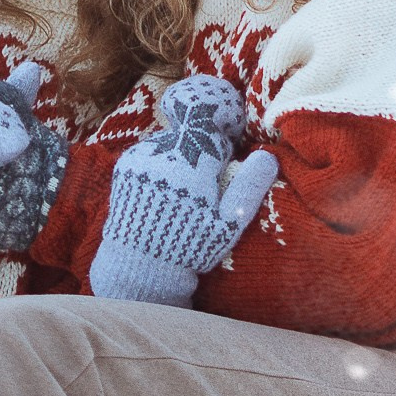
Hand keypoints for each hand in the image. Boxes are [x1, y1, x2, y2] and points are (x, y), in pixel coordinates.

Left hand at [87, 88, 277, 304]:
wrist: (139, 264)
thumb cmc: (189, 245)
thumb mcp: (228, 223)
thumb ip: (249, 187)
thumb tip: (269, 157)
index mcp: (191, 162)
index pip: (213, 131)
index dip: (220, 149)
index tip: (219, 172)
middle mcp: (163, 151)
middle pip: (191, 136)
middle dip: (200, 155)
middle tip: (199, 191)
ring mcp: (141, 155)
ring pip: (171, 143)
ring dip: (179, 159)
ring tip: (178, 195)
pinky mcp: (126, 163)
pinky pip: (151, 152)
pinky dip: (160, 165)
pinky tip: (161, 193)